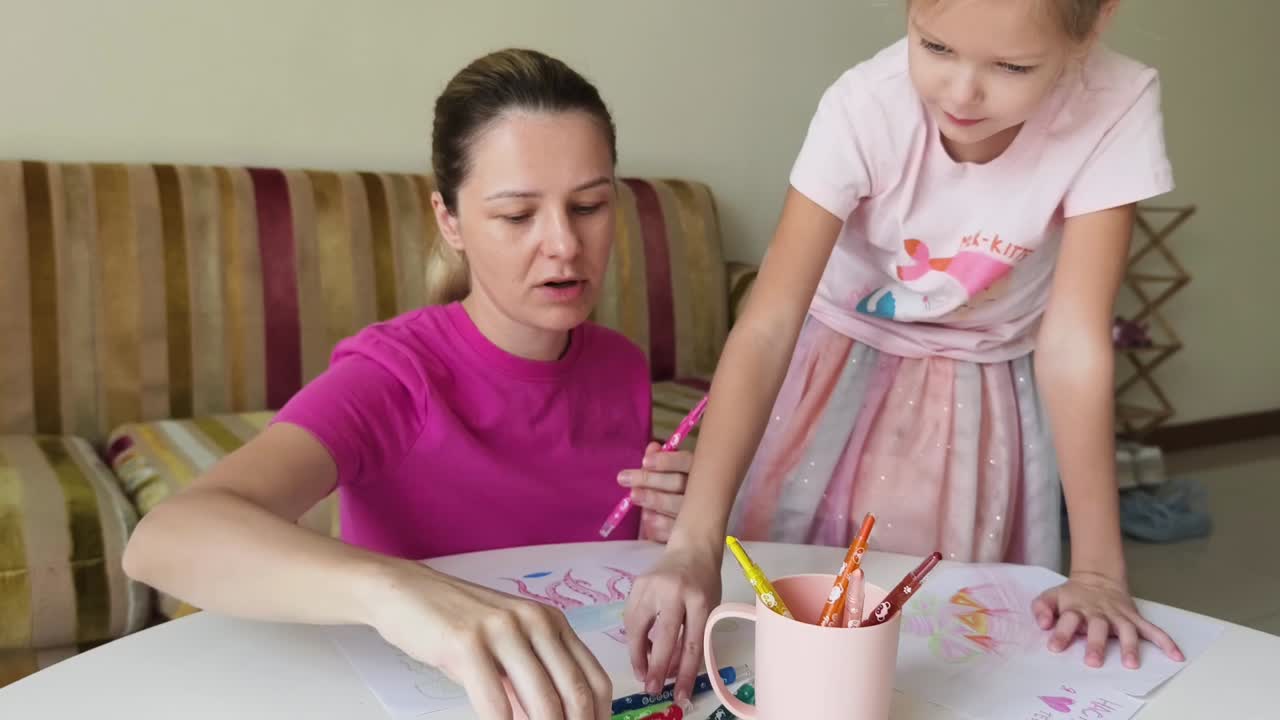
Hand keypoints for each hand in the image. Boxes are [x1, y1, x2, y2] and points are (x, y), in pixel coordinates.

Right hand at [366, 560, 611, 719]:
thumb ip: (532, 675)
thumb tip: (556, 717)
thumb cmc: (456, 622)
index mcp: (551, 621)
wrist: (406, 592)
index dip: (598, 718)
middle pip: (575, 694)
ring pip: (542, 703)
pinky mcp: (466, 643)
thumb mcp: (505, 643)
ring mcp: (502, 630)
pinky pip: (495, 703)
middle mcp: (535, 621)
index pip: (594, 679)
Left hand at [618, 442, 691, 542]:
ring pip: (678, 506)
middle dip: (650, 480)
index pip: (686, 461)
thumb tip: (652, 447)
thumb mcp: (668, 473)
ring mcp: (700, 514)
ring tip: (634, 496)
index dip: (666, 461)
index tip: (644, 461)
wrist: (690, 526)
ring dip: (653, 500)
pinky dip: (659, 524)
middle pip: (679, 483)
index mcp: (698, 470)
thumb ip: (660, 459)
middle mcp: (703, 491)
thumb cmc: (674, 491)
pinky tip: (647, 518)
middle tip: (625, 478)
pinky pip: (675, 530)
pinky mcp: (693, 534)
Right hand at [623, 536, 721, 704]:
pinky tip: (641, 647)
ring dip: (638, 654)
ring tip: (644, 671)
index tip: (680, 695)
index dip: (685, 673)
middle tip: (652, 689)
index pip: (692, 643)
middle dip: (656, 667)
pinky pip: (631, 617)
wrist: (691, 549)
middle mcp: (674, 592)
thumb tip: (673, 671)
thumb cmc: (704, 582)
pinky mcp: (637, 584)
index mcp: (700, 600)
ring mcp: (652, 586)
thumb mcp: (708, 609)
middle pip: (663, 636)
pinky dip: (634, 636)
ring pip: (638, 628)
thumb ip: (693, 637)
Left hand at [1032, 570, 1183, 668]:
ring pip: (1126, 629)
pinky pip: (1151, 629)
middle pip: (1097, 626)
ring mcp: (1118, 615)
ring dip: (1129, 646)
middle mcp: (1098, 612)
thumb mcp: (1050, 597)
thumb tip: (1042, 624)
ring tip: (1131, 664)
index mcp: (1076, 608)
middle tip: (1092, 662)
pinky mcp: (1134, 617)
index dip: (1061, 633)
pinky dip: (1165, 641)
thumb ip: (1041, 609)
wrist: (1097, 577)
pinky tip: (1176, 655)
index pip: (1066, 620)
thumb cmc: (1071, 596)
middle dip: (1095, 644)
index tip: (1055, 648)